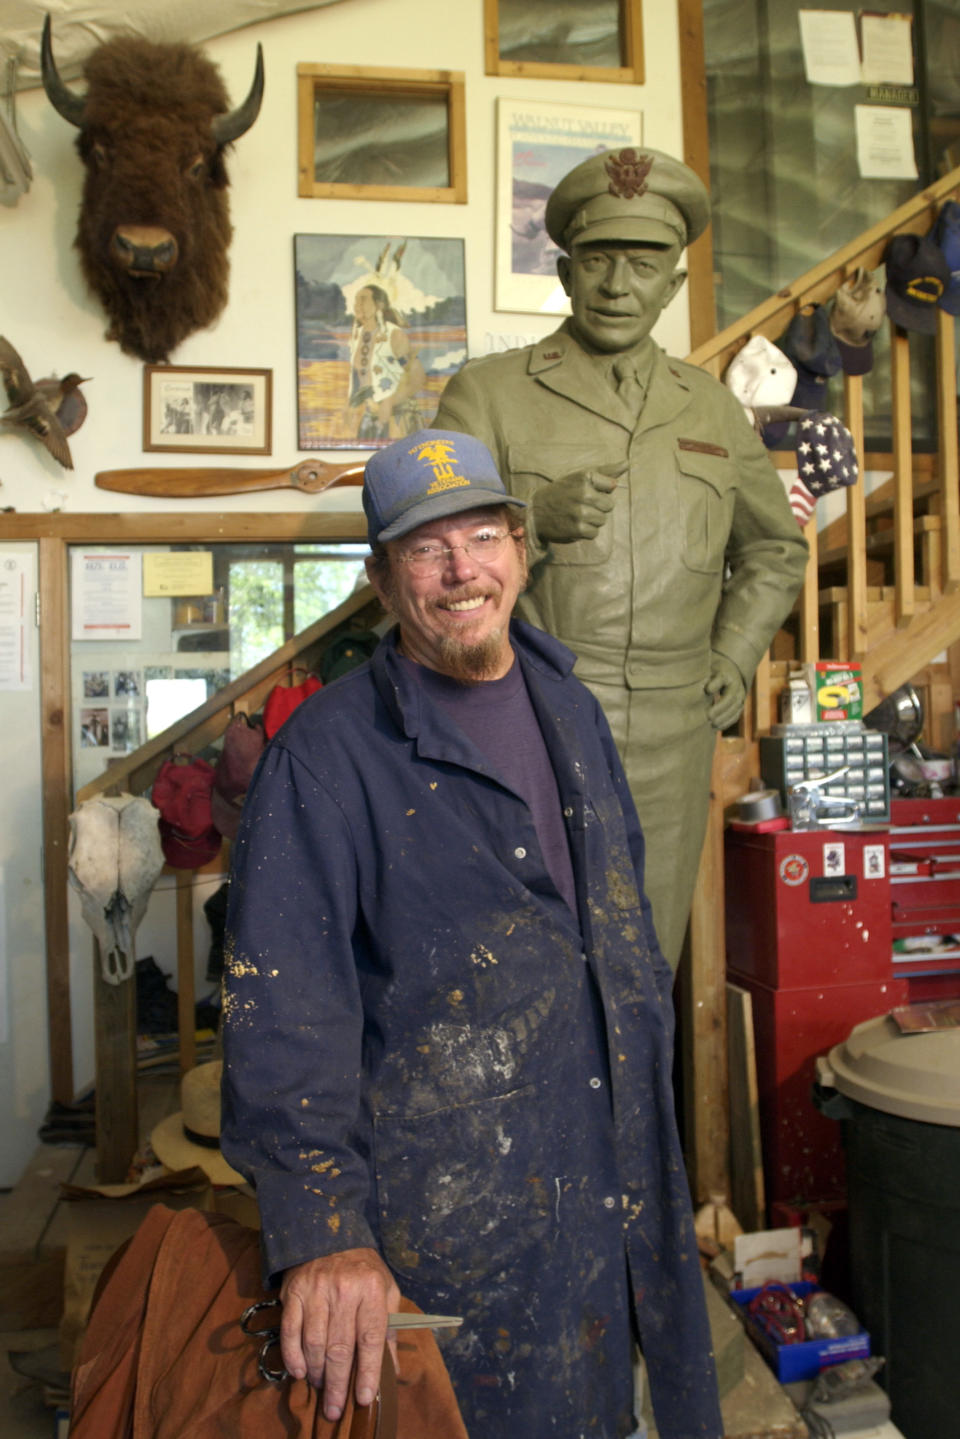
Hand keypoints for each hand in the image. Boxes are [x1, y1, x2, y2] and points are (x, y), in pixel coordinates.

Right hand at [280, 1247, 400, 1420]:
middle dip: (337, 1384)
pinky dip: (293, 1356)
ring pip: (315, 1343)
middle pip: (340, 1347)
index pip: (371, 1338)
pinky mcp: (294, 1292)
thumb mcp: (386, 1289)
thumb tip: (390, 1372)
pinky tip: (299, 1371)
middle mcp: (344, 1290)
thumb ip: (389, 1329)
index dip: (367, 1371)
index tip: (364, 1398)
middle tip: (334, 1409)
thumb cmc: (363, 1268)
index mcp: (372, 1290)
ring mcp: (316, 1291)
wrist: (329, 1233)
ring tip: (321, 1386)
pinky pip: (291, 1331)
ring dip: (317, 1372)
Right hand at [532, 466, 619, 542]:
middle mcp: (584, 493)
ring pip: (602, 520)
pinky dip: (586, 532)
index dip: (602, 491)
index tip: (588, 491)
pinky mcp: (578, 529)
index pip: (611, 485)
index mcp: (585, 477)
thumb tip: (627, 463)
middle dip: (598, 507)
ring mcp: (581, 512)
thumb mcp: (581, 476)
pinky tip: (574, 525)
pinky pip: (594, 533)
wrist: (536, 511)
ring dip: (592, 520)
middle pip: (609, 506)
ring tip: (576, 515)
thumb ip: (606, 471)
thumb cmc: (562, 492)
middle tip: (581, 505)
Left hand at [705, 653, 746, 730]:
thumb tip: (704, 690)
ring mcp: (740, 697)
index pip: (722, 679)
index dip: (715, 684)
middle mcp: (737, 686)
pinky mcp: (739, 706)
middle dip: (720, 708)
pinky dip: (726, 723)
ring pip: (735, 709)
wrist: (728, 673)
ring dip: (723, 718)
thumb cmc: (712, 672)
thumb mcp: (708, 670)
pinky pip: (735, 716)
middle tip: (708, 716)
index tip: (707, 690)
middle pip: (730, 698)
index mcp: (727, 674)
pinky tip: (715, 727)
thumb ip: (704, 678)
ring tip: (711, 724)